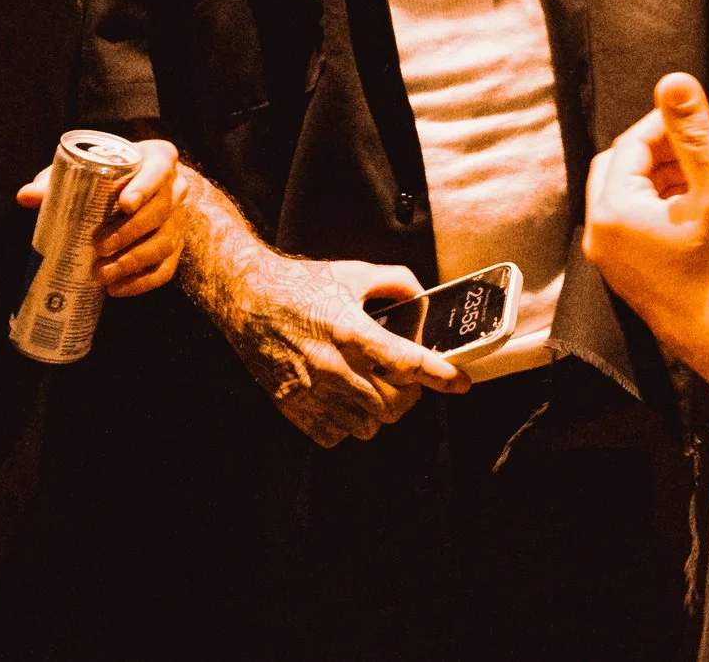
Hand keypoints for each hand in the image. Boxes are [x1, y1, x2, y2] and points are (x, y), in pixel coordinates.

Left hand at [16, 138, 189, 296]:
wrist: (132, 193)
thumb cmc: (105, 178)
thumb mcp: (84, 172)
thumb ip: (56, 182)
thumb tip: (25, 196)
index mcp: (158, 159)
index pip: (159, 169)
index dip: (145, 186)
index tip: (124, 203)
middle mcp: (176, 188)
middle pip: (161, 210)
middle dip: (130, 231)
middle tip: (100, 246)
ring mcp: (178, 220)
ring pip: (164, 243)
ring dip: (133, 261)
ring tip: (102, 273)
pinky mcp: (175, 247)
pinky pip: (165, 269)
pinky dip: (141, 283)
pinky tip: (116, 289)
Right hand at [224, 255, 469, 446]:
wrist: (247, 298)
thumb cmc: (300, 285)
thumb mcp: (353, 273)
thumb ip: (395, 282)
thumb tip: (422, 300)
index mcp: (351, 331)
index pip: (407, 363)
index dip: (440, 375)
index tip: (461, 383)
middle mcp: (333, 367)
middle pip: (394, 404)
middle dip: (409, 395)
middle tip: (406, 381)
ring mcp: (312, 391)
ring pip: (368, 426)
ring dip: (379, 412)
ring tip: (374, 389)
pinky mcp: (293, 406)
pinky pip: (335, 435)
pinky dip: (348, 424)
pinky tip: (345, 400)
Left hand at [585, 72, 708, 388]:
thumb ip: (693, 133)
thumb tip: (673, 82)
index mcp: (613, 214)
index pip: (629, 146)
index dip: (664, 126)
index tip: (698, 121)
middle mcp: (601, 241)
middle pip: (619, 170)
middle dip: (658, 152)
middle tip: (700, 148)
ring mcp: (615, 266)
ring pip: (627, 199)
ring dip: (661, 180)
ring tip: (706, 180)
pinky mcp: (632, 282)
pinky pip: (634, 229)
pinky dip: (660, 210)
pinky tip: (698, 214)